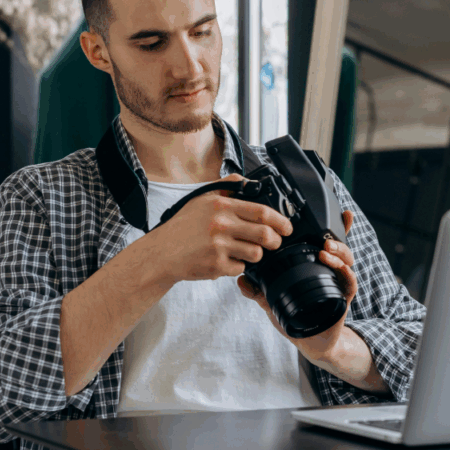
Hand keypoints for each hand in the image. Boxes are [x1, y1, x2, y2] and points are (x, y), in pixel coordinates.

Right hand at [140, 173, 293, 288]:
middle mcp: (221, 225)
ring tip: (245, 251)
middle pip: (265, 235)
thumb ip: (227, 188)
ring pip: (256, 254)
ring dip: (256, 255)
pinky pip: (240, 268)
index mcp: (222, 206)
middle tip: (274, 243)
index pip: (262, 212)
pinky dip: (237, 266)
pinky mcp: (216, 265)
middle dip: (276, 241)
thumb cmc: (183, 226)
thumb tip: (249, 181)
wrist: (161, 252)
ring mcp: (219, 246)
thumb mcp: (202, 199)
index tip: (287, 227)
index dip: (281, 221)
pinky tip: (226, 260)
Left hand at [237, 210, 357, 363]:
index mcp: (314, 266)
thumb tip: (241, 279)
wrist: (310, 342)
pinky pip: (350, 283)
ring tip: (326, 250)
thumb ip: (257, 291)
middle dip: (338, 235)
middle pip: (339, 246)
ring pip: (346, 260)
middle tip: (325, 236)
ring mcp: (338, 283)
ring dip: (339, 253)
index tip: (337, 212)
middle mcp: (328, 271)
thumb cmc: (294, 319)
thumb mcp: (272, 302)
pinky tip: (341, 269)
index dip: (332, 225)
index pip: (323, 241)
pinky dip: (347, 274)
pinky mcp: (344, 298)